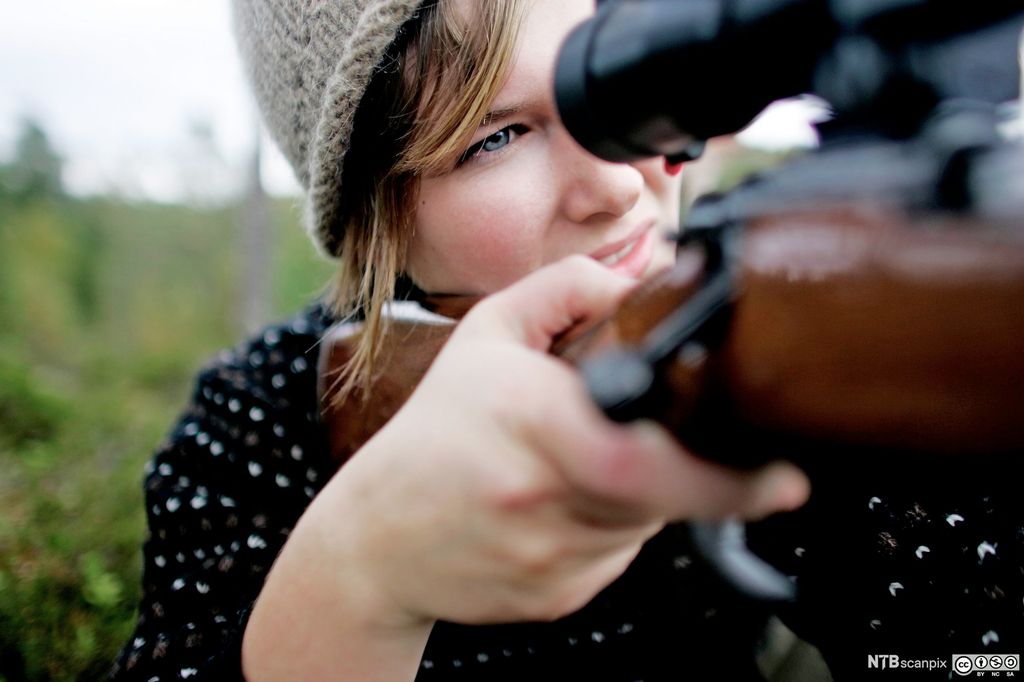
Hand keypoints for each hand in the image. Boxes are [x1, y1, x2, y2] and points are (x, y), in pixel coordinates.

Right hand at [243, 256, 808, 680]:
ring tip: (582, 463)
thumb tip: (632, 284)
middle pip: (663, 492)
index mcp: (534, 428)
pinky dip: (612, 528)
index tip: (781, 477)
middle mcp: (545, 503)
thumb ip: (562, 290)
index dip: (725, 479)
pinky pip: (618, 559)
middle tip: (665, 439)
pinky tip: (562, 505)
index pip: (649, 463)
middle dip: (683, 465)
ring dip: (640, 491)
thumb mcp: (486, 336)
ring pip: (646, 526)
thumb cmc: (434, 433)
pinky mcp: (558, 599)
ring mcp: (553, 561)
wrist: (377, 538)